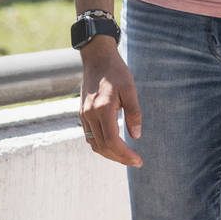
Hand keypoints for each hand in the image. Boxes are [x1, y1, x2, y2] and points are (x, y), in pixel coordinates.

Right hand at [78, 37, 142, 166]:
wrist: (96, 57)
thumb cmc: (116, 71)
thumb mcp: (130, 89)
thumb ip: (134, 113)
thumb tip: (136, 136)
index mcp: (102, 109)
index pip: (112, 141)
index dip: (125, 154)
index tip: (138, 160)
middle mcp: (90, 115)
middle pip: (102, 147)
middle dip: (119, 158)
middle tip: (135, 162)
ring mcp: (83, 115)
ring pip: (94, 144)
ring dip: (109, 154)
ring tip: (125, 157)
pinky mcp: (82, 113)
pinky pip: (89, 137)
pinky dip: (101, 146)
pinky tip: (113, 145)